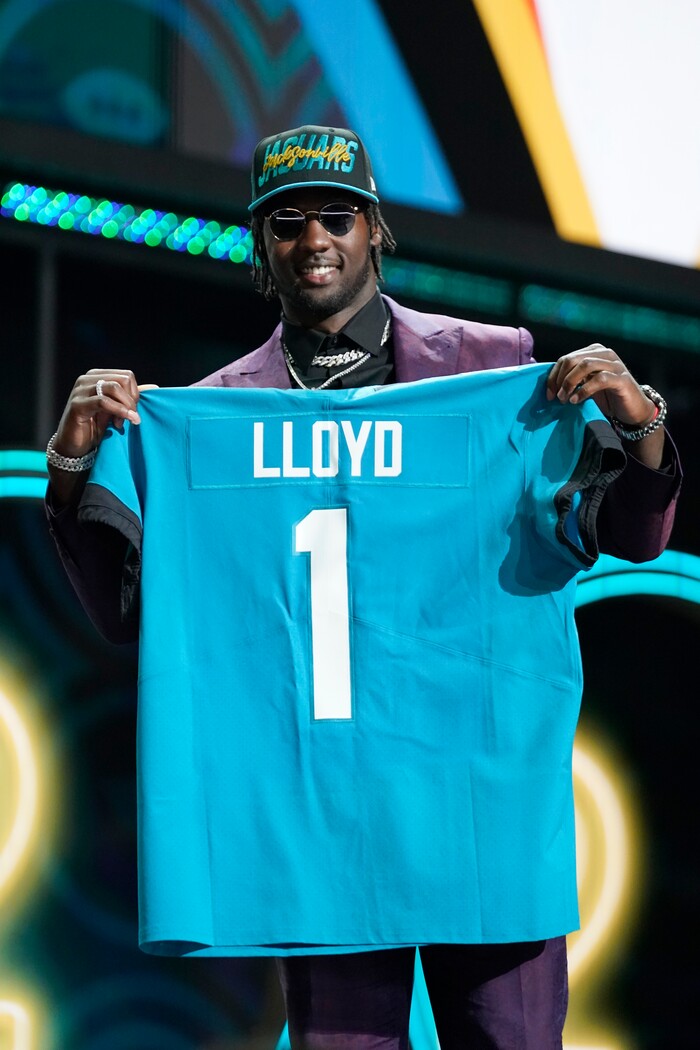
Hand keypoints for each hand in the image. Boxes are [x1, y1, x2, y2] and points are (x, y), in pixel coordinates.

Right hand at [51, 369, 146, 458]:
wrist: (75, 445)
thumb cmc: (95, 426)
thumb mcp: (116, 410)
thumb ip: (130, 398)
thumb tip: (155, 387)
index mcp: (97, 376)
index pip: (126, 375)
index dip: (135, 394)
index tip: (133, 411)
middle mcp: (87, 379)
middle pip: (123, 379)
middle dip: (132, 400)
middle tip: (131, 417)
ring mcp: (80, 390)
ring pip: (114, 388)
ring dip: (126, 406)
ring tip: (125, 422)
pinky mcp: (77, 404)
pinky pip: (103, 402)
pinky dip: (118, 411)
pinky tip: (121, 422)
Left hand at [546, 345, 664, 467]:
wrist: (633, 410)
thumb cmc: (607, 398)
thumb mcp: (586, 385)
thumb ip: (572, 379)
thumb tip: (550, 385)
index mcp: (594, 352)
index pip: (566, 359)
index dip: (554, 376)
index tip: (548, 393)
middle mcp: (605, 354)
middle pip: (573, 360)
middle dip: (560, 379)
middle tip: (556, 397)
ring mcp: (615, 365)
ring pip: (586, 365)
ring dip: (570, 383)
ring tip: (565, 399)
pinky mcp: (622, 379)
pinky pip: (600, 379)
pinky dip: (584, 390)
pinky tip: (577, 401)